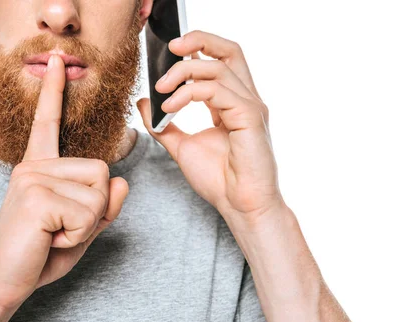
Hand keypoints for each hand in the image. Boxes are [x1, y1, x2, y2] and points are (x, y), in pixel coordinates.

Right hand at [0, 55, 128, 311]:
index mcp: (39, 168)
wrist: (2, 282)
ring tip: (53, 235)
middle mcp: (33, 165)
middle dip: (95, 210)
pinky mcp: (36, 196)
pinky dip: (77, 236)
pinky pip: (88, 212)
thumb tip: (123, 181)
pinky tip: (49, 240)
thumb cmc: (38, 255)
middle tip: (59, 230)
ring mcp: (33, 177)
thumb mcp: (80, 229)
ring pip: (99, 193)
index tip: (56, 61)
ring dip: (86, 225)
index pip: (48, 123)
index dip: (54, 92)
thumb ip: (103, 206)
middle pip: (102, 172)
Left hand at [137, 30, 283, 222]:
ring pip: (218, 68)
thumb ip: (164, 124)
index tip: (169, 51)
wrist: (240, 206)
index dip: (197, 47)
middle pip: (228, 51)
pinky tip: (170, 107)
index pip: (220, 60)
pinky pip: (218, 92)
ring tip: (160, 90)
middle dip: (199, 41)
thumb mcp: (181, 147)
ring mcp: (250, 107)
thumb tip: (144, 101)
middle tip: (170, 49)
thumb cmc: (219, 180)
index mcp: (231, 103)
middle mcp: (244, 99)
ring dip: (183, 74)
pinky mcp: (250, 118)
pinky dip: (189, 94)